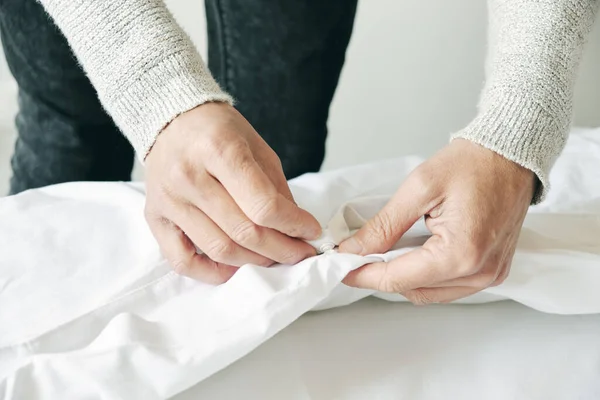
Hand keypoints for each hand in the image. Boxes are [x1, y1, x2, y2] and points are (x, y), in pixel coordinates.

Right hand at [144, 103, 320, 283]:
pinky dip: (212, 273)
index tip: (311, 231)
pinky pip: (182, 261)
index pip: (264, 205)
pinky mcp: (155, 218)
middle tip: (300, 252)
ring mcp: (169, 200)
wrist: (171, 120)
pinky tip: (235, 267)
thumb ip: (277, 189)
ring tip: (274, 257)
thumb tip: (297, 229)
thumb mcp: (257, 147)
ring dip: (256, 261)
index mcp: (219, 149)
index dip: (295, 225)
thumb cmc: (219, 131)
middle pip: (244, 232)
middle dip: (282, 249)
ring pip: (220, 250)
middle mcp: (189, 176)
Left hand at [339, 139, 534, 303]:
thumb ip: (384, 226)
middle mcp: (479, 272)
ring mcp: (489, 275)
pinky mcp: (492, 270)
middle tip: (358, 253)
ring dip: (403, 276)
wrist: (512, 154)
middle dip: (380, 274)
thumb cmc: (473, 163)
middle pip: (412, 290)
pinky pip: (449, 286)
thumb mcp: (419, 188)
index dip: (363, 274)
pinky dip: (424, 274)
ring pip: (429, 292)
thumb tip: (354, 249)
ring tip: (385, 249)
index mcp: (461, 254)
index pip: (398, 278)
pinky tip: (412, 252)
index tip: (340, 264)